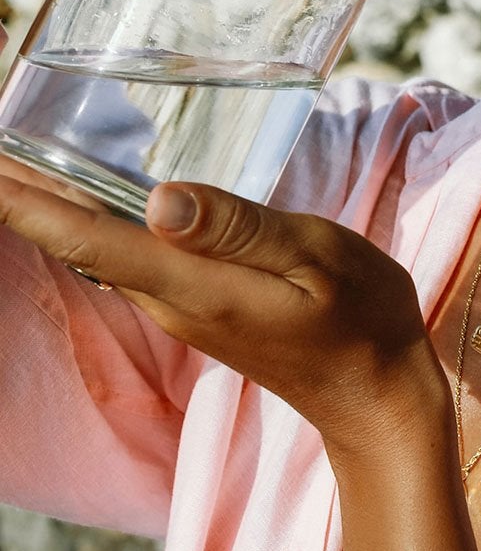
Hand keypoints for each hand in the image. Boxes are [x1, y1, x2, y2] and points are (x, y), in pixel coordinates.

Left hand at [0, 161, 450, 462]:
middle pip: (74, 239)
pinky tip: (81, 190)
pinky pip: (122, 255)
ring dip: (48, 203)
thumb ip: (240, 228)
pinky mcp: (192, 306)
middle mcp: (169, 301)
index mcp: (194, 286)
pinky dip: (88, 218)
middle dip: (20, 193)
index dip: (22, 200)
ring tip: (12, 155)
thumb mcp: (318, 258)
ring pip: (93, 247)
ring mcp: (177, 308)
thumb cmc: (361, 320)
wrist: (374, 395)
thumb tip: (159, 200)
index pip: (86, 236)